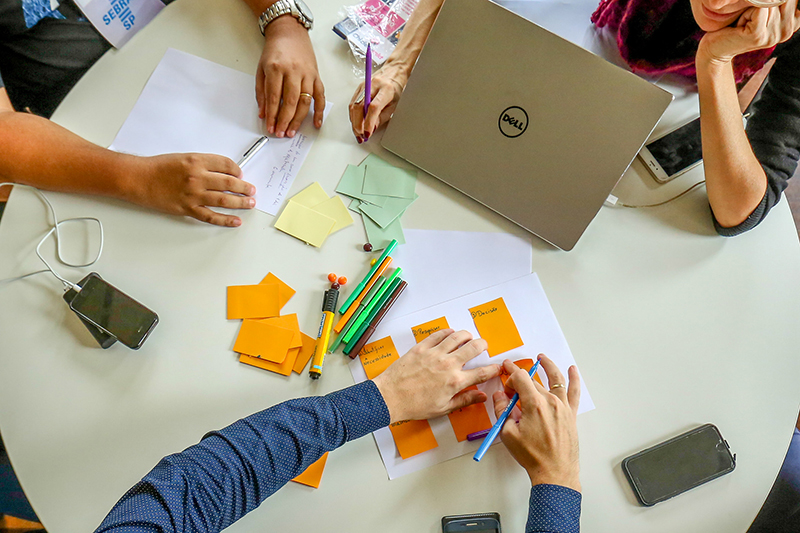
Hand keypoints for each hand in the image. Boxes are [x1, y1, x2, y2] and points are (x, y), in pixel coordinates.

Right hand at [128, 153, 254, 226]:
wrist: (139, 179)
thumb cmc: (158, 167)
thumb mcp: (183, 158)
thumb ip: (203, 164)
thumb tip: (223, 172)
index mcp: (197, 161)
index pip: (225, 164)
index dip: (237, 170)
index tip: (241, 175)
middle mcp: (197, 177)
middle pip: (229, 183)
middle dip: (244, 187)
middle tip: (252, 190)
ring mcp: (193, 194)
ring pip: (224, 200)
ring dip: (240, 202)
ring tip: (250, 203)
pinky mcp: (188, 208)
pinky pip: (211, 216)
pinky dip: (225, 220)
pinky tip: (236, 221)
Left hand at [257, 16, 324, 137]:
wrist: (290, 33)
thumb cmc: (275, 51)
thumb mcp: (261, 69)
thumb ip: (261, 92)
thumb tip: (264, 113)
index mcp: (276, 68)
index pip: (274, 97)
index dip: (272, 115)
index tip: (270, 127)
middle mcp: (293, 71)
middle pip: (290, 101)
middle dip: (285, 120)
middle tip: (281, 133)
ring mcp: (307, 74)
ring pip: (305, 101)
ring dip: (299, 119)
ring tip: (292, 131)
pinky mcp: (316, 76)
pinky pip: (320, 96)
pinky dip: (319, 111)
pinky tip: (315, 123)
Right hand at [348, 61, 407, 142]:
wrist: (394, 71)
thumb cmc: (397, 87)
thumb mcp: (395, 104)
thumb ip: (383, 117)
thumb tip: (372, 129)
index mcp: (385, 89)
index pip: (374, 107)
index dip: (369, 122)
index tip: (367, 133)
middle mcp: (372, 85)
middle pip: (360, 107)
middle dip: (358, 124)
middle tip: (361, 136)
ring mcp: (364, 86)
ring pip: (353, 106)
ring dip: (354, 122)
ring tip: (358, 133)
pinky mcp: (359, 88)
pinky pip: (352, 104)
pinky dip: (353, 116)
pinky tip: (356, 124)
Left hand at [372, 329, 501, 421]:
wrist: (391, 397)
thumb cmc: (414, 405)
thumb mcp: (443, 408)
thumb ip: (464, 400)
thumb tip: (481, 397)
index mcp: (454, 382)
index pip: (481, 373)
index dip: (493, 369)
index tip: (497, 367)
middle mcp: (447, 365)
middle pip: (473, 348)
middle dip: (483, 345)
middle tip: (484, 346)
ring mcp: (434, 354)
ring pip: (457, 337)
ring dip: (467, 335)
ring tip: (469, 337)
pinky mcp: (422, 347)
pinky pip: (439, 334)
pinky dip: (447, 332)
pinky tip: (450, 333)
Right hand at [493, 355, 580, 491]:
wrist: (554, 472)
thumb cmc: (533, 456)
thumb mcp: (508, 434)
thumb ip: (502, 411)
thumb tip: (499, 397)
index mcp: (534, 404)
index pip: (520, 378)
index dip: (510, 377)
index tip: (505, 379)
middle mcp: (551, 402)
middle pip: (534, 379)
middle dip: (520, 376)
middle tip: (512, 376)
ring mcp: (563, 407)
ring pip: (555, 379)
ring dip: (548, 366)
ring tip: (542, 358)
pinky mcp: (571, 415)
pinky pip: (574, 392)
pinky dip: (574, 379)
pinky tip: (573, 370)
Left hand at [698, 1, 799, 63]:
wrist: (716, 47)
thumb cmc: (738, 24)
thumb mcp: (763, 10)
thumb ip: (776, 2)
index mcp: (793, 23)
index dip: (771, 1)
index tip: (759, 15)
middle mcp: (787, 31)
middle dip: (763, 4)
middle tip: (751, 19)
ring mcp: (773, 36)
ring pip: (769, 3)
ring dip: (751, 9)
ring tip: (745, 23)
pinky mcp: (758, 36)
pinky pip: (759, 9)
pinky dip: (746, 13)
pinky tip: (740, 25)